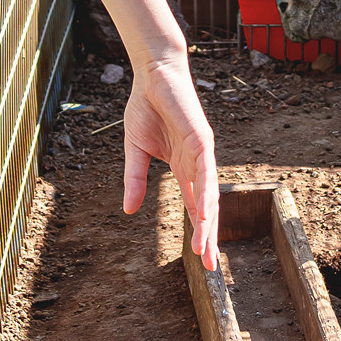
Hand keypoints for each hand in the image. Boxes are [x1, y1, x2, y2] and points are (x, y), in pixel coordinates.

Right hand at [122, 54, 218, 271]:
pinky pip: (206, 174)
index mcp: (184, 169)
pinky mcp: (202, 141)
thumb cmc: (145, 107)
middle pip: (207, 209)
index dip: (199, 232)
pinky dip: (207, 195)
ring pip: (209, 197)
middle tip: (212, 266)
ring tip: (207, 250)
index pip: (195, 207)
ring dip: (208, 224)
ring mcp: (203, 154)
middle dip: (209, 237)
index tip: (202, 258)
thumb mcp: (135, 150)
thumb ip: (135, 180)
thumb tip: (128, 211)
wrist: (153, 74)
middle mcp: (198, 166)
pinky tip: (205, 216)